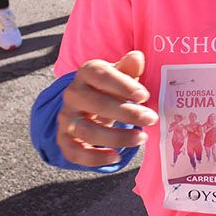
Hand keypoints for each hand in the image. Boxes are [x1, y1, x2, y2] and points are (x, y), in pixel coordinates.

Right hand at [57, 51, 156, 167]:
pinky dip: (95, 158)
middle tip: (151, 118)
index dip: (122, 85)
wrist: (87, 105)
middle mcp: (72, 94)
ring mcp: (66, 118)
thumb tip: (137, 57)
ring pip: (87, 130)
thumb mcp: (120, 76)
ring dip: (116, 137)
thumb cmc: (110, 88)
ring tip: (142, 138)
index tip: (144, 96)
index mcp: (86, 73)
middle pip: (96, 104)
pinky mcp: (64, 139)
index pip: (100, 75)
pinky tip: (116, 157)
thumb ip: (128, 68)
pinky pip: (75, 152)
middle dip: (127, 113)